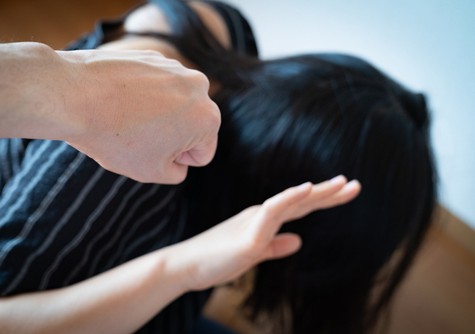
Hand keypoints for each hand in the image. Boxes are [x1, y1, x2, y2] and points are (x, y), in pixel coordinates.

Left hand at [58, 49, 219, 183]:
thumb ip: (177, 172)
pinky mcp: (154, 56)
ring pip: (175, 105)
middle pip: (192, 126)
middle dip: (171, 136)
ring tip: (127, 119)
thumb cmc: (115, 137)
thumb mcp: (151, 172)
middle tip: (138, 138)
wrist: (74, 94)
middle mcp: (200, 88)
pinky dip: (144, 96)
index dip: (176, 161)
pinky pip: (157, 87)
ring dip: (158, 115)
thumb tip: (179, 160)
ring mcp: (176, 67)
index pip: (202, 154)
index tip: (151, 152)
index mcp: (208, 119)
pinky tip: (120, 101)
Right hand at [164, 176, 360, 290]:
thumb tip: (298, 241)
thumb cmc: (216, 260)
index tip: (346, 191)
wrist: (186, 266)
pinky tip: (305, 189)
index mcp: (264, 220)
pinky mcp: (249, 235)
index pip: (300, 207)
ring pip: (291, 202)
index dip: (324, 199)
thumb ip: (275, 247)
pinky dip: (289, 198)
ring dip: (316, 192)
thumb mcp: (254, 253)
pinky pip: (272, 211)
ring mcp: (255, 222)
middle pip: (301, 201)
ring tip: (341, 183)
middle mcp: (262, 215)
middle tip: (355, 185)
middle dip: (329, 193)